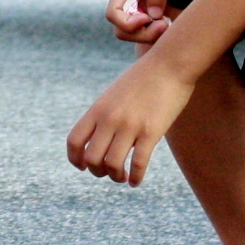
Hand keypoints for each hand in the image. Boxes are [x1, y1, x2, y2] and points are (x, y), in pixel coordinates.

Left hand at [67, 50, 198, 185]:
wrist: (169, 63)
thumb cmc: (144, 78)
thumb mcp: (114, 94)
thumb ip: (105, 115)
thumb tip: (102, 138)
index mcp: (98, 109)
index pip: (74, 141)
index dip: (75, 159)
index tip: (83, 167)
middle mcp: (110, 119)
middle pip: (91, 158)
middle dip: (98, 171)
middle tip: (108, 172)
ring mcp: (130, 126)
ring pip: (112, 165)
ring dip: (116, 177)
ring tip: (123, 177)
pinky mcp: (151, 132)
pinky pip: (138, 163)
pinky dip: (135, 178)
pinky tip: (136, 181)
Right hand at [108, 0, 180, 45]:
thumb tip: (153, 16)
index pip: (113, 14)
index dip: (129, 24)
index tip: (149, 18)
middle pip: (122, 29)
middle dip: (143, 35)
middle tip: (166, 26)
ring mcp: (132, 2)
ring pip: (132, 30)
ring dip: (150, 33)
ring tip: (170, 23)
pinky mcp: (142, 3)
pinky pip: (144, 23)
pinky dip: (157, 26)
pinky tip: (173, 18)